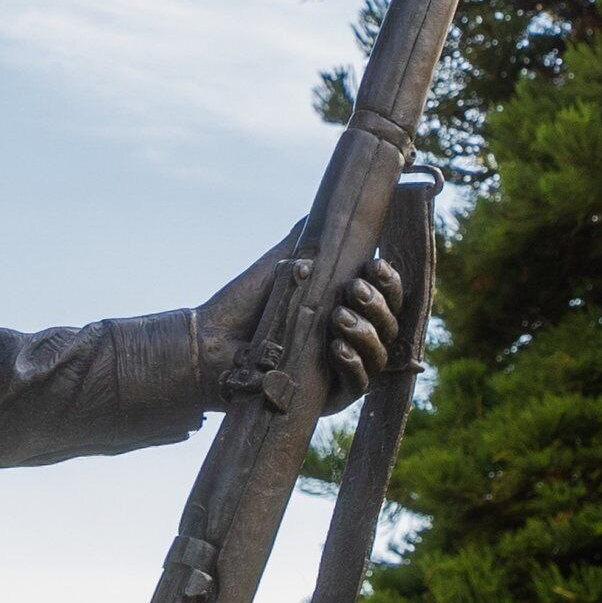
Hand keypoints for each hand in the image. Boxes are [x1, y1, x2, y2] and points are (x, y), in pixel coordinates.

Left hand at [197, 229, 405, 414]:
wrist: (210, 342)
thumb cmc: (246, 304)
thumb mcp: (286, 264)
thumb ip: (314, 240)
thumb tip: (337, 204)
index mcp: (347, 307)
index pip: (386, 296)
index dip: (389, 282)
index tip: (375, 267)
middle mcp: (351, 339)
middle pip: (391, 325)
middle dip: (379, 306)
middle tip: (353, 290)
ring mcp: (341, 370)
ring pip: (379, 356)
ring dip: (366, 333)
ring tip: (338, 316)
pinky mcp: (327, 398)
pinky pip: (356, 386)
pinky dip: (353, 364)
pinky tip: (336, 348)